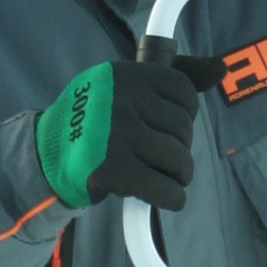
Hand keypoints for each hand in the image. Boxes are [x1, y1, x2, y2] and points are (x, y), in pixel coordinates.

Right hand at [33, 48, 202, 210]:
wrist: (45, 155)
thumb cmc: (93, 122)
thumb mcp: (124, 87)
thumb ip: (173, 77)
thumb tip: (220, 69)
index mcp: (127, 74)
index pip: (183, 92)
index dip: (185, 115)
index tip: (170, 128)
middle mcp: (123, 99)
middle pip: (183, 129)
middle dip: (179, 148)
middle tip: (162, 157)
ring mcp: (118, 135)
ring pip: (179, 160)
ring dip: (178, 175)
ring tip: (162, 176)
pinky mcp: (114, 170)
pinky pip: (166, 190)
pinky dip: (172, 198)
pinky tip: (164, 196)